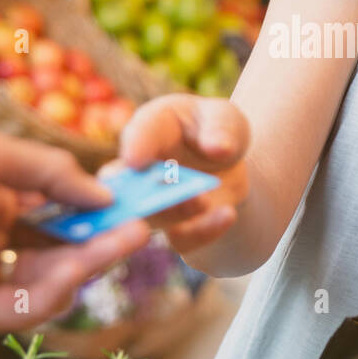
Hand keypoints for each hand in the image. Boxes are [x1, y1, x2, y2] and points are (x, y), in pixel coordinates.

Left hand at [0, 126, 149, 332]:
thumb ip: (51, 172)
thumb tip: (103, 193)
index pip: (52, 203)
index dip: (91, 202)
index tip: (129, 199)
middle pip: (56, 242)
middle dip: (100, 235)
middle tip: (142, 226)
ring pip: (47, 276)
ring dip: (89, 261)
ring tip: (126, 240)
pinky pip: (22, 307)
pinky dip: (57, 290)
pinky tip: (83, 268)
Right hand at [119, 93, 249, 255]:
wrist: (230, 170)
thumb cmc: (218, 132)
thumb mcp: (228, 119)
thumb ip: (222, 128)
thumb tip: (218, 148)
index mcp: (152, 128)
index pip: (139, 132)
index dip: (135, 146)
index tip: (135, 160)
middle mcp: (141, 168)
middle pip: (128, 183)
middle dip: (140, 189)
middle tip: (166, 184)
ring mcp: (152, 202)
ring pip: (151, 215)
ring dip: (175, 210)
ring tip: (204, 201)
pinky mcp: (173, 228)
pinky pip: (181, 238)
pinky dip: (203, 231)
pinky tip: (228, 215)